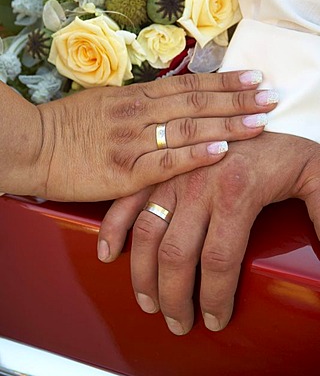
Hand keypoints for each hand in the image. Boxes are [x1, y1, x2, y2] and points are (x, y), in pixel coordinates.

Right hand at [20, 70, 274, 200]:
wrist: (32, 146)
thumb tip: (170, 100)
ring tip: (262, 121)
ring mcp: (133, 142)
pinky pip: (166, 162)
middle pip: (197, 103)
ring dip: (228, 124)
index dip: (224, 81)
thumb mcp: (105, 103)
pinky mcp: (125, 172)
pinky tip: (223, 151)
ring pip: (188, 129)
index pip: (189, 85)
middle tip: (271, 95)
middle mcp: (138, 114)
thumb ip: (138, 103)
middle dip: (238, 99)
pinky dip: (196, 156)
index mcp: (135, 97)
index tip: (254, 76)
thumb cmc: (67, 125)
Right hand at [98, 132, 319, 333]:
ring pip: (147, 233)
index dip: (216, 298)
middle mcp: (198, 184)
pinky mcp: (160, 168)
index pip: (220, 261)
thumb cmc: (287, 147)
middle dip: (175, 298)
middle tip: (178, 322)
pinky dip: (114, 227)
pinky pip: (129, 200)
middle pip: (176, 255)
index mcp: (237, 191)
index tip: (216, 320)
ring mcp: (174, 174)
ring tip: (148, 302)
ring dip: (142, 274)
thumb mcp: (316, 178)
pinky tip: (109, 254)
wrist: (260, 107)